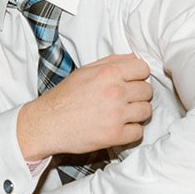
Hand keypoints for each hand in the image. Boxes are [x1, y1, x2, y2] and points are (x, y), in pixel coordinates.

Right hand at [17, 53, 151, 160]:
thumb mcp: (85, 71)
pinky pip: (138, 132)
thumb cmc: (64, 97)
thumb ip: (111, 62)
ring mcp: (116, 115)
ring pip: (146, 111)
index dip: (138, 76)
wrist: (47, 123)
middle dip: (138, 95)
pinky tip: (120, 127)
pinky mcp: (114, 135)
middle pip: (147, 91)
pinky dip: (131, 131)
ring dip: (137, 113)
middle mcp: (115, 92)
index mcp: (108, 73)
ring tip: (123, 114)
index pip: (143, 69)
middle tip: (125, 100)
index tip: (131, 82)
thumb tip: (133, 58)